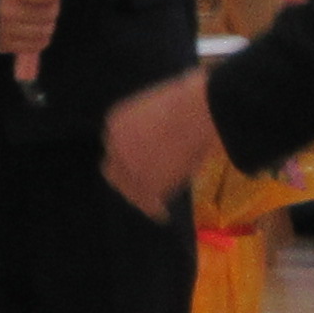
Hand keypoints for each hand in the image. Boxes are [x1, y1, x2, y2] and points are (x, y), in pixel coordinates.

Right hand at [0, 0, 69, 60]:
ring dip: (49, 23)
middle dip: (54, 7)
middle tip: (50, 4)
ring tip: (42, 17)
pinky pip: (41, 43)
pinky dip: (44, 37)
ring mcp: (6, 31)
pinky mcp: (7, 45)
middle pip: (47, 13)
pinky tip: (36, 30)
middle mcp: (6, 12)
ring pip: (46, 30)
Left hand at [102, 67, 223, 222]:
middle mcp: (114, 142)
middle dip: (125, 178)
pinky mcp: (145, 183)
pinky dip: (154, 210)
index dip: (129, 155)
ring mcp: (128, 165)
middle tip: (142, 186)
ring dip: (139, 196)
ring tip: (153, 205)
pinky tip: (163, 215)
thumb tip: (175, 109)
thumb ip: (159, 118)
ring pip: (127, 188)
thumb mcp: (164, 102)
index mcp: (116, 119)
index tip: (142, 162)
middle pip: (112, 168)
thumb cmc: (191, 97)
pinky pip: (147, 202)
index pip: (115, 144)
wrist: (201, 111)